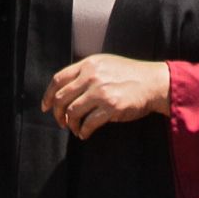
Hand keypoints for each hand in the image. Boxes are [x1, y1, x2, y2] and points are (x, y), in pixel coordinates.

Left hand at [40, 52, 171, 138]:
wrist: (153, 83)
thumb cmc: (129, 74)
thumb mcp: (105, 64)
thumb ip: (86, 72)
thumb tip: (65, 89)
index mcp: (89, 64)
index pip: (58, 80)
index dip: (48, 95)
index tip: (45, 107)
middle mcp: (92, 76)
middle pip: (62, 98)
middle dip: (57, 113)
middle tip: (61, 122)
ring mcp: (101, 92)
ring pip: (72, 112)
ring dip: (70, 124)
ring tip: (75, 129)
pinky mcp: (111, 107)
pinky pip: (88, 123)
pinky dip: (83, 131)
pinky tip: (85, 134)